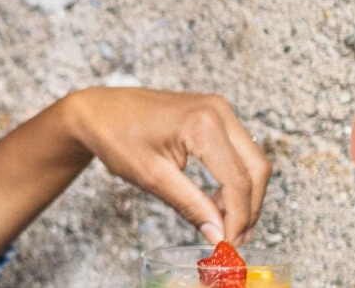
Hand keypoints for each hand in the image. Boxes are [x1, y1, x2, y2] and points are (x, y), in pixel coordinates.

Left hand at [58, 87, 270, 242]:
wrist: (98, 111)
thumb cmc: (117, 137)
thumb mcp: (152, 177)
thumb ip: (191, 206)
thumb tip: (218, 235)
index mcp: (203, 125)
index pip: (238, 180)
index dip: (239, 217)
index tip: (229, 244)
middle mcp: (219, 111)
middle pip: (257, 168)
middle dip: (250, 207)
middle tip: (234, 238)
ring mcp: (220, 110)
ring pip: (253, 160)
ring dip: (245, 194)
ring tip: (224, 224)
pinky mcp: (216, 115)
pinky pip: (240, 151)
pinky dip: (236, 178)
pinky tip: (218, 202)